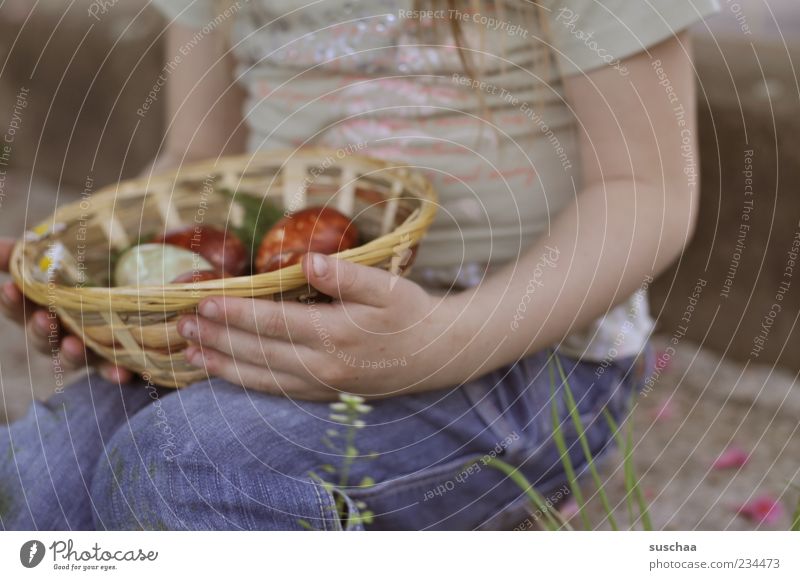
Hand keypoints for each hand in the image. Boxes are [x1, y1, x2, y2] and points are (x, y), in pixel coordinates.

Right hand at [0, 237, 132, 382]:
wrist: (142, 287)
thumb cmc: (96, 267)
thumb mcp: (67, 251)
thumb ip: (32, 251)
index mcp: (46, 305)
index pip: (19, 308)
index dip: (12, 302)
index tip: (10, 289)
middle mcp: (63, 330)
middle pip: (41, 338)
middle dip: (39, 330)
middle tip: (43, 319)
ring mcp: (89, 347)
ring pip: (73, 358)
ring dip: (71, 354)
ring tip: (74, 346)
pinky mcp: (118, 357)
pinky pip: (113, 369)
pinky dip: (114, 373)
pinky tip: (123, 374)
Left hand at [177, 253, 467, 399]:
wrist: (436, 355)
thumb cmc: (411, 313)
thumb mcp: (387, 286)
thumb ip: (347, 275)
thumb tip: (308, 262)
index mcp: (335, 334)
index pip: (273, 322)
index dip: (236, 312)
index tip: (203, 300)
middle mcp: (323, 366)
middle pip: (258, 352)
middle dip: (218, 338)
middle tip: (181, 324)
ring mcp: (322, 385)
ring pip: (261, 377)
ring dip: (222, 364)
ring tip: (189, 352)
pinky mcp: (324, 394)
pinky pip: (276, 390)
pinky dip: (244, 382)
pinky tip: (224, 372)